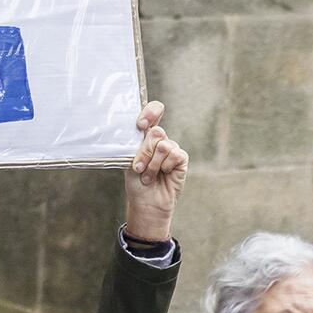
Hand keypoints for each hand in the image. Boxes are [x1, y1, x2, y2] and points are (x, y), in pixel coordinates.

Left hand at [123, 101, 187, 242]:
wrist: (146, 201)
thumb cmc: (136, 181)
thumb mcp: (130, 160)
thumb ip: (137, 144)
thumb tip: (143, 130)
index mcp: (146, 135)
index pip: (154, 111)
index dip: (150, 112)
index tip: (140, 125)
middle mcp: (160, 139)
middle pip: (157, 131)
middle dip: (145, 152)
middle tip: (139, 167)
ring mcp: (172, 148)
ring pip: (163, 145)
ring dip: (152, 164)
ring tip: (148, 176)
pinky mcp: (181, 158)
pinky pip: (174, 155)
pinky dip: (164, 167)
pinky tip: (163, 174)